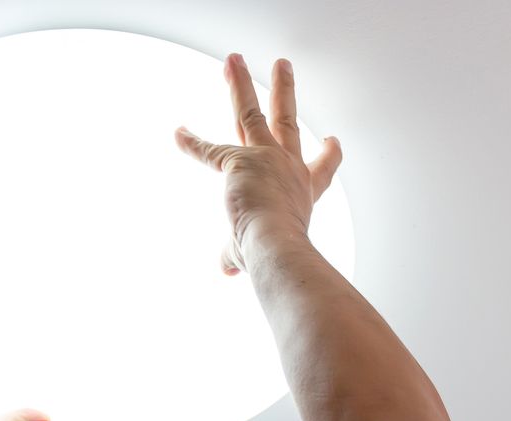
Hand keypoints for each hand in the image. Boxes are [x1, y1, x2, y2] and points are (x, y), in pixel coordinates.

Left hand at [173, 53, 343, 276]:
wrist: (277, 245)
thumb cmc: (277, 254)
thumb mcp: (258, 253)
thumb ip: (238, 254)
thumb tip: (226, 269)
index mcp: (304, 191)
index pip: (322, 170)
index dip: (328, 155)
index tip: (332, 140)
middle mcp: (289, 168)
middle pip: (287, 121)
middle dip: (284, 91)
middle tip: (282, 66)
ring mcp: (266, 159)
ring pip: (252, 113)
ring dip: (240, 85)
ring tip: (233, 60)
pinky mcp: (239, 161)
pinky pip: (209, 151)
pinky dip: (191, 144)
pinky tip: (178, 133)